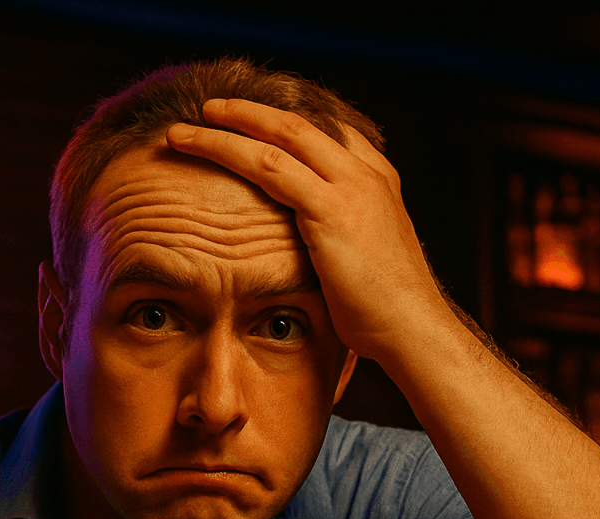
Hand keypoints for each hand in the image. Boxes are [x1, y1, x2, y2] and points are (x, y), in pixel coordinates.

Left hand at [166, 98, 456, 363]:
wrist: (413, 330)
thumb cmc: (384, 311)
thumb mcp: (361, 260)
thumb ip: (337, 239)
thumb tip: (308, 252)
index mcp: (378, 181)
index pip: (329, 131)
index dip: (285, 122)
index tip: (252, 121)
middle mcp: (366, 174)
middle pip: (298, 124)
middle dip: (250, 112)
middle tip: (211, 107)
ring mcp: (351, 187)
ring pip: (277, 137)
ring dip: (226, 125)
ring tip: (186, 127)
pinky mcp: (330, 210)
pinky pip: (268, 166)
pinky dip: (226, 149)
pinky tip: (197, 146)